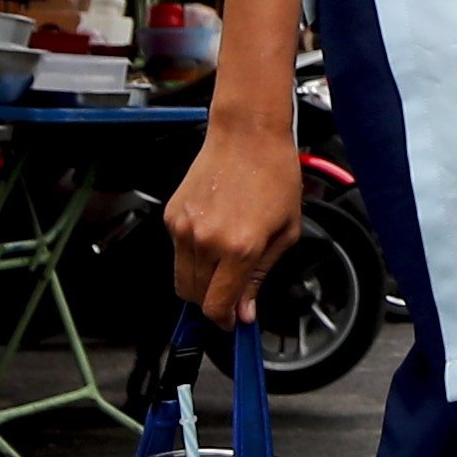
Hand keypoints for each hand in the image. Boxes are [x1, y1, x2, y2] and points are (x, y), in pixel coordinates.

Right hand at [163, 114, 305, 331]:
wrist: (247, 135)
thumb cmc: (273, 174)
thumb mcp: (285, 232)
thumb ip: (261, 276)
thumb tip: (246, 310)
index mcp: (239, 247)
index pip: (217, 306)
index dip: (225, 321)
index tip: (233, 321)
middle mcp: (206, 240)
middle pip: (195, 297)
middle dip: (214, 302)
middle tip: (233, 293)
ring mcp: (184, 227)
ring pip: (182, 279)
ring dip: (202, 282)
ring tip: (225, 260)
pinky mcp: (172, 215)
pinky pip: (176, 253)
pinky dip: (192, 256)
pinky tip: (214, 236)